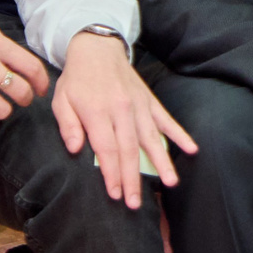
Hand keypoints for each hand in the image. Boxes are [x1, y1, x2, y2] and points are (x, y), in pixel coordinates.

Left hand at [52, 31, 195, 208]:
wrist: (97, 48)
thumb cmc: (77, 79)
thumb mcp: (61, 100)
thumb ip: (68, 125)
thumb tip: (76, 149)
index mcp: (97, 111)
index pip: (106, 148)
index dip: (111, 173)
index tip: (115, 194)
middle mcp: (121, 110)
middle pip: (129, 149)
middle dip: (132, 178)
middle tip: (136, 204)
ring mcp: (138, 105)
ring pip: (151, 138)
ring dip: (161, 162)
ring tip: (170, 183)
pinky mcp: (149, 101)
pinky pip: (166, 120)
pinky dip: (179, 134)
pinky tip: (191, 149)